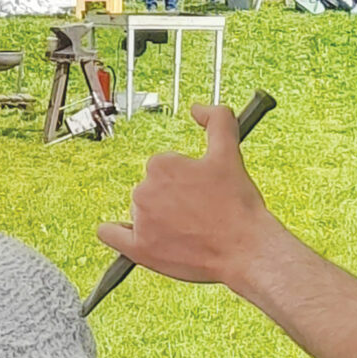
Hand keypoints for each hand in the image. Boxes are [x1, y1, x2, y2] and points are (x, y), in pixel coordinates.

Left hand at [96, 104, 277, 289]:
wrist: (245, 249)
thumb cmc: (238, 206)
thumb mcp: (230, 154)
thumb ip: (218, 120)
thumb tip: (198, 108)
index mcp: (161, 164)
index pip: (164, 169)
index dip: (184, 180)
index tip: (200, 191)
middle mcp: (144, 190)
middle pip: (151, 190)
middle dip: (170, 198)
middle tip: (197, 212)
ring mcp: (140, 220)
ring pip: (139, 212)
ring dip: (156, 217)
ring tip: (186, 230)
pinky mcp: (139, 249)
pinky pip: (111, 235)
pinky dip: (116, 233)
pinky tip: (129, 234)